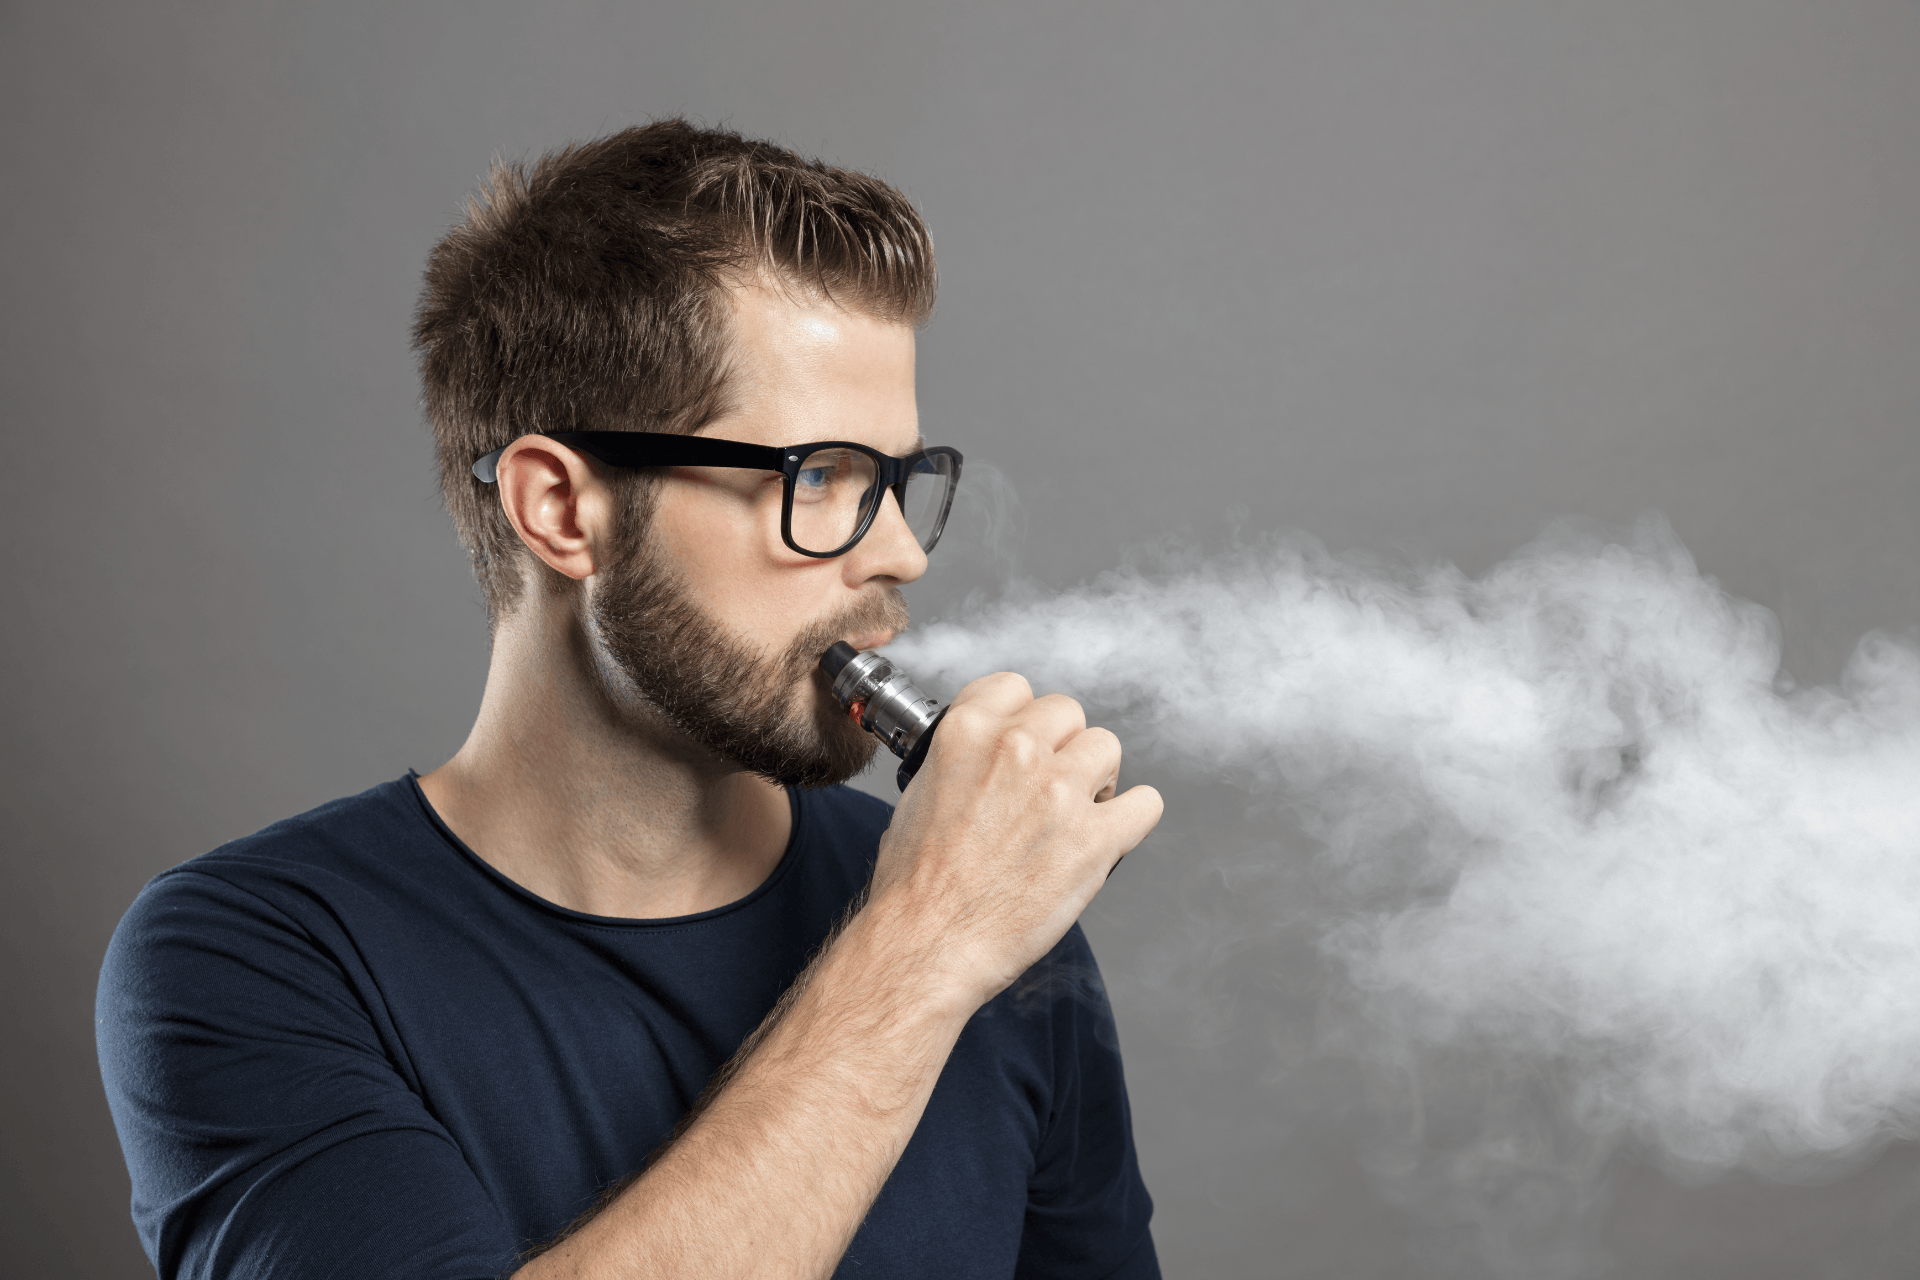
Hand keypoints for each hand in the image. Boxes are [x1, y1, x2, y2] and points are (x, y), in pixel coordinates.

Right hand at [866, 672, 1162, 1009]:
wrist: (926, 943)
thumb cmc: (914, 884)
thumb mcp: (918, 792)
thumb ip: (961, 759)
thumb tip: (988, 759)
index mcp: (966, 732)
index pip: (1016, 687)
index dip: (1022, 719)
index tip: (1023, 746)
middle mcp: (1015, 749)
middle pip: (1068, 713)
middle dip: (1062, 747)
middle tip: (1049, 788)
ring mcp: (1059, 791)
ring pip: (1107, 747)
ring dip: (1096, 778)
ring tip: (1076, 815)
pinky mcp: (1095, 838)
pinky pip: (1146, 803)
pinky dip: (1132, 818)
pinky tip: (1110, 836)